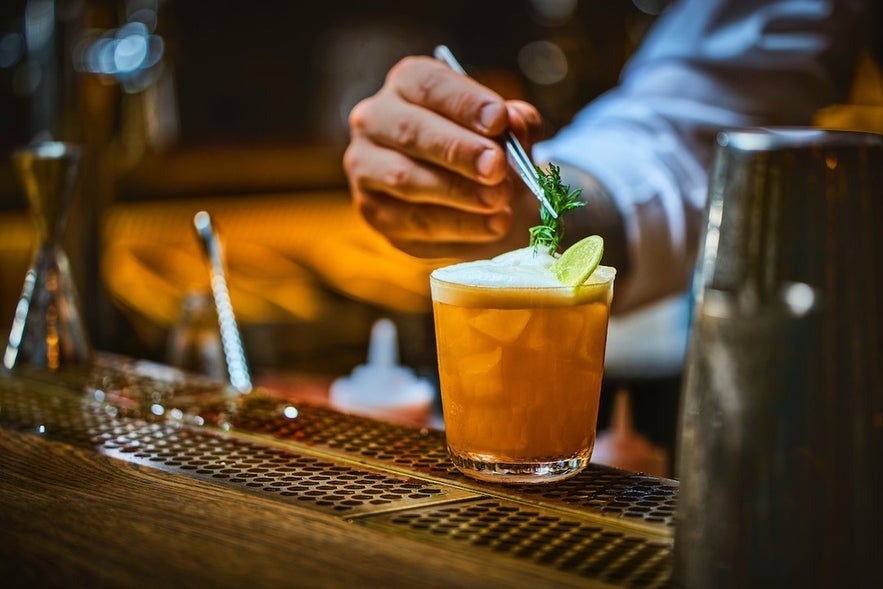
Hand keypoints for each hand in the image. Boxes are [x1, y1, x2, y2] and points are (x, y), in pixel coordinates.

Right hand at [344, 55, 542, 258]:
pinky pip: (413, 220)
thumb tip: (514, 122)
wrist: (469, 198)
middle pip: (411, 130)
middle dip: (458, 150)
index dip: (465, 102)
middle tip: (496, 166)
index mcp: (406, 84)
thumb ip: (514, 120)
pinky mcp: (374, 212)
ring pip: (405, 178)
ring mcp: (366, 167)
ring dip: (457, 191)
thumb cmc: (483, 149)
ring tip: (499, 199)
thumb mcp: (505, 128)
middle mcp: (374, 119)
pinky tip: (492, 224)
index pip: (429, 84)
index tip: (499, 120)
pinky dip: (459, 224)